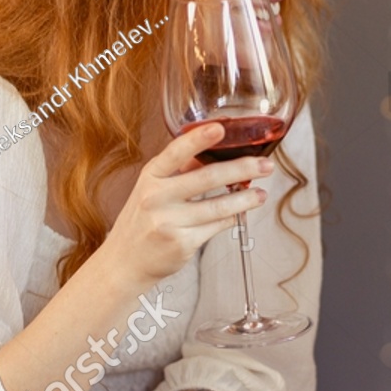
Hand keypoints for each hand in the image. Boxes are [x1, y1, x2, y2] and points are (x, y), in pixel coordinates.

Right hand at [101, 122, 271, 288]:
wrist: (125, 262)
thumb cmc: (142, 221)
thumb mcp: (152, 188)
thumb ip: (179, 170)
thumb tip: (213, 149)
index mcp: (150, 177)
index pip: (175, 152)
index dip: (198, 139)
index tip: (220, 128)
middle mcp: (157, 197)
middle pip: (206, 178)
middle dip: (242, 169)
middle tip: (265, 165)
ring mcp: (169, 222)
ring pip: (218, 207)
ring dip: (245, 199)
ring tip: (261, 194)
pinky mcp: (182, 244)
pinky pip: (216, 227)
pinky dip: (232, 218)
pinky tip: (241, 213)